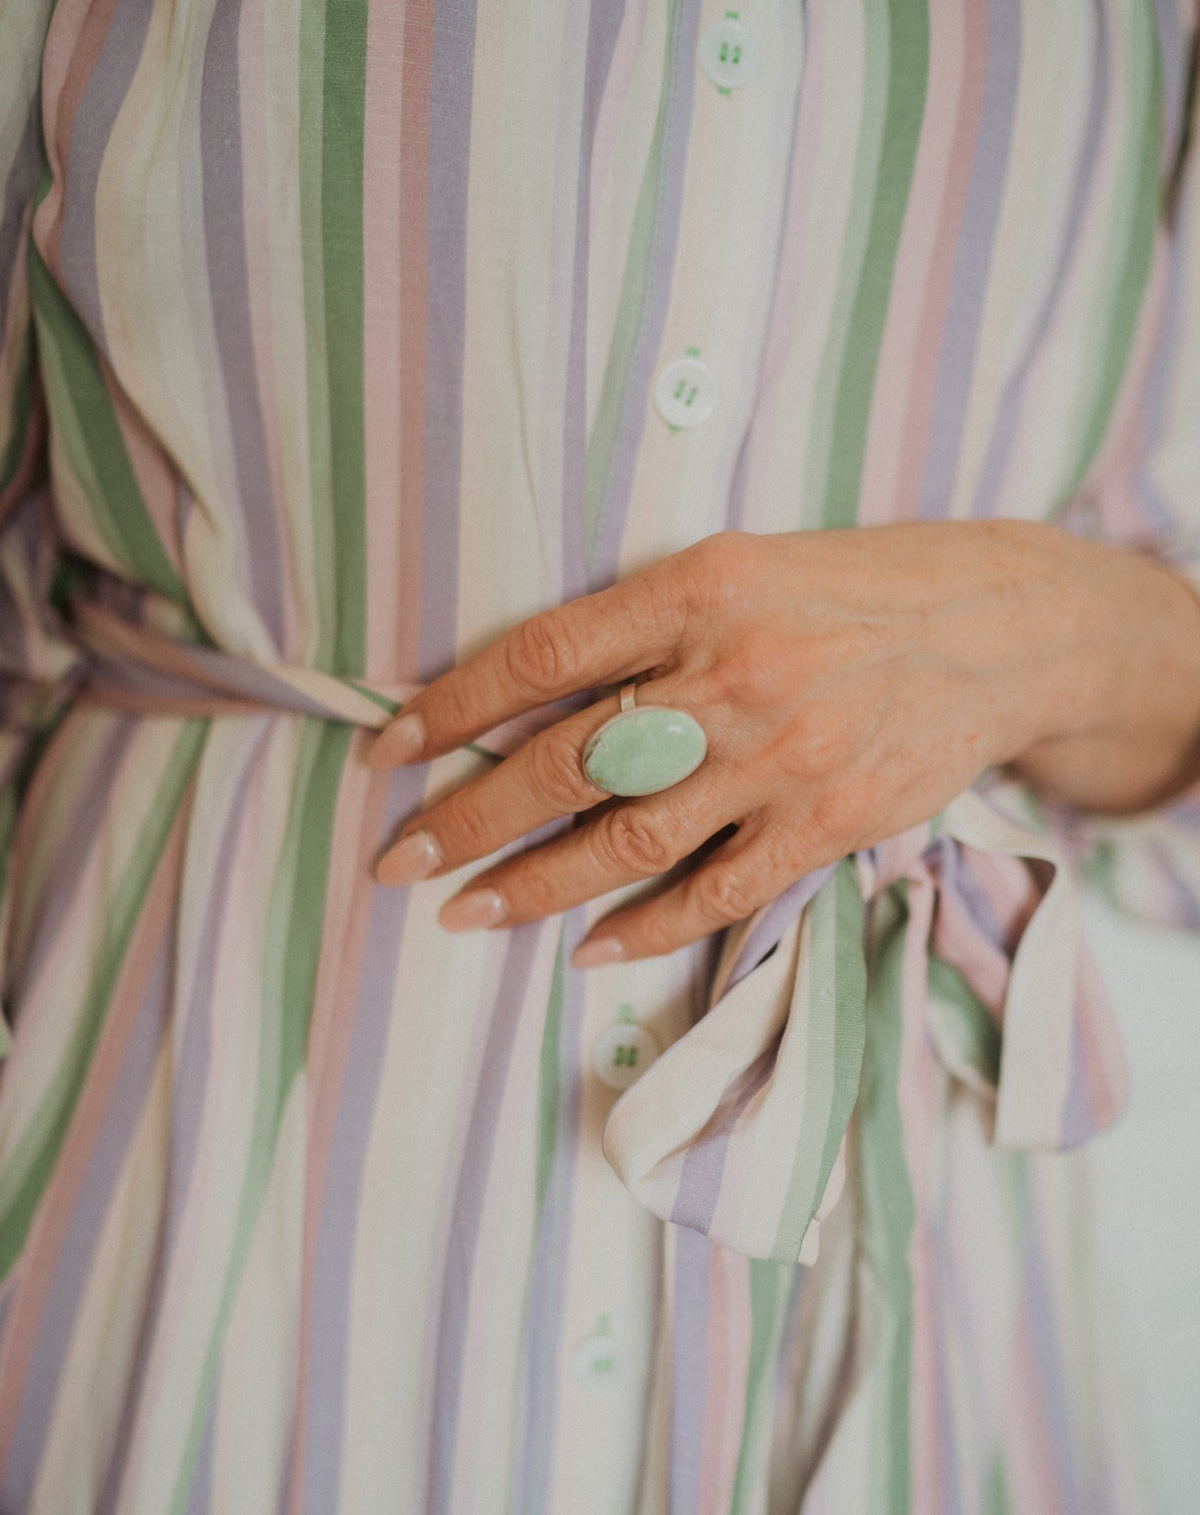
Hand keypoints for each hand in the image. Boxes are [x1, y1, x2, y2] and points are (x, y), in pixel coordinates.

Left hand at [368, 521, 1199, 965]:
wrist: (997, 631)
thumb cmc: (852, 591)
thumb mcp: (743, 566)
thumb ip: (646, 627)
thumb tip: (528, 701)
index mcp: (700, 589)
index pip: (543, 654)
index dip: (453, 707)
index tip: (387, 750)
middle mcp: (734, 675)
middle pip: (569, 761)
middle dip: (470, 818)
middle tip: (398, 860)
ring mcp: (783, 758)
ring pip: (630, 840)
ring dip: (535, 885)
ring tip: (467, 913)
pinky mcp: (829, 823)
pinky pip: (719, 892)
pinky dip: (648, 927)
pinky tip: (590, 948)